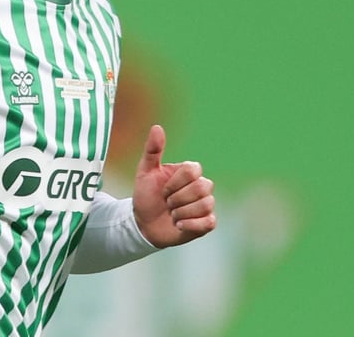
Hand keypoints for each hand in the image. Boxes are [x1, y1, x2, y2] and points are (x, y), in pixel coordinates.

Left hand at [132, 124, 215, 247]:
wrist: (143, 225)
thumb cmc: (146, 196)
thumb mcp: (145, 172)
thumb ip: (152, 150)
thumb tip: (157, 127)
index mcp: (188, 172)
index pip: (193, 170)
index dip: (175, 183)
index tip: (162, 190)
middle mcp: (200, 186)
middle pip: (201, 187)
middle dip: (177, 199)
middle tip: (166, 203)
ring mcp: (205, 205)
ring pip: (206, 205)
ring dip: (181, 213)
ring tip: (172, 215)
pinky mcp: (206, 223)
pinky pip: (209, 222)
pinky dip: (190, 225)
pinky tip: (178, 225)